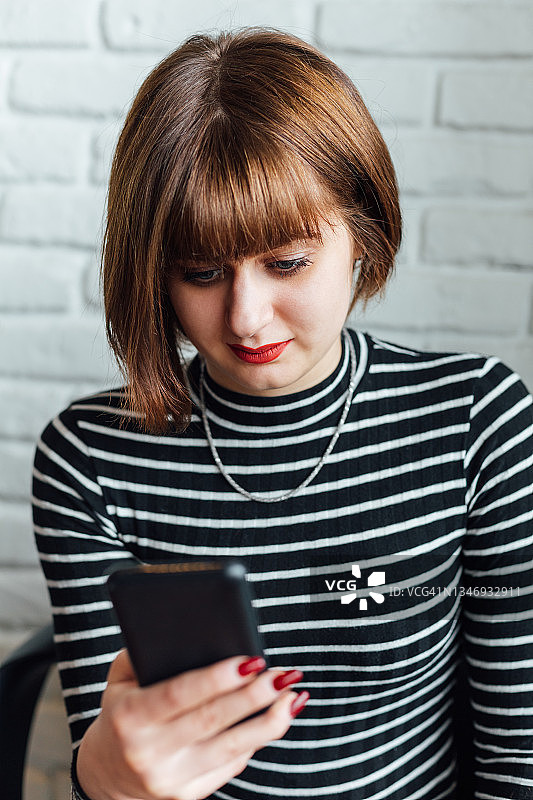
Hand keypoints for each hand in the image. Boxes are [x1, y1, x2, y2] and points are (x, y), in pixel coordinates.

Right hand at [76, 650, 306, 799]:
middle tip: (282, 674)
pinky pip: (231, 765)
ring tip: (292, 696)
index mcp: (130, 718)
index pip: (179, 695)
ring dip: (268, 721)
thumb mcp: (119, 681)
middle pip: (212, 721)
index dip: (216, 679)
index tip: (250, 660)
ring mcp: (171, 780)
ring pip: (231, 749)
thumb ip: (142, 653)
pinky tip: (276, 718)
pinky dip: (257, 740)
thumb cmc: (121, 713)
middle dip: (253, 696)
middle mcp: (150, 753)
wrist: (108, 775)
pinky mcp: (189, 796)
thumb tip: (187, 631)